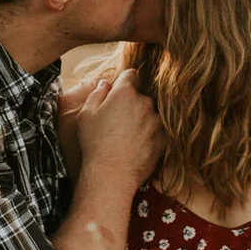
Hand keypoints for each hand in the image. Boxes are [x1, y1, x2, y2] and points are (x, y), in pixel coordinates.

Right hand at [65, 67, 160, 192]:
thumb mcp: (86, 115)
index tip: (119, 93)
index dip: (124, 82)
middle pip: (140, 97)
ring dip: (142, 121)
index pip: (131, 75)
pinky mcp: (164, 137)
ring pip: (150, 114)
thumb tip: (106, 83)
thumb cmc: (94, 144)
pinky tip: (136, 147)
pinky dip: (149, 136)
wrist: (112, 174)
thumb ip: (97, 94)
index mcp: (124, 93)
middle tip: (118, 123)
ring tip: (127, 139)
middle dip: (132, 104)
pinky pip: (157, 131)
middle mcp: (144, 102)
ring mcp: (156, 120)